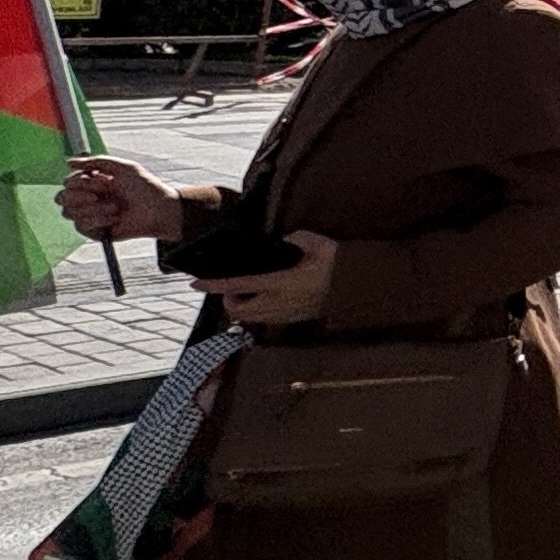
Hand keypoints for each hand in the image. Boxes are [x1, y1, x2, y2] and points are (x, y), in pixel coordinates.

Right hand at [60, 157, 178, 242]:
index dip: (78, 182)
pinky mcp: (94, 230)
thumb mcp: (123, 167)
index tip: (101, 181)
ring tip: (115, 207)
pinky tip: (114, 218)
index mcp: (93, 182)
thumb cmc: (144, 187)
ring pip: (69, 212)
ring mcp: (90, 214)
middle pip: (62, 198)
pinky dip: (98, 220)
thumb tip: (68, 162)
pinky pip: (81, 226)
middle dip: (79, 196)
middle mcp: (88, 198)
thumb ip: (96, 161)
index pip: (68, 182)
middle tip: (99, 196)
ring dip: (94, 209)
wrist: (158, 210)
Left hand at [198, 231, 338, 327]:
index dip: (214, 285)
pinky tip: (269, 298)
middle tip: (233, 285)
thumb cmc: (341, 266)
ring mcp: (287, 315)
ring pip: (250, 318)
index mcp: (281, 283)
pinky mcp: (295, 320)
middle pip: (237, 309)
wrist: (363, 289)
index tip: (196, 283)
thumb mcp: (319, 243)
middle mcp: (279, 303)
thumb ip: (296, 239)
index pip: (237, 285)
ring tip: (249, 292)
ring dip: (243, 307)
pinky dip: (259, 311)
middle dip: (228, 299)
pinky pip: (266, 320)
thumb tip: (283, 241)